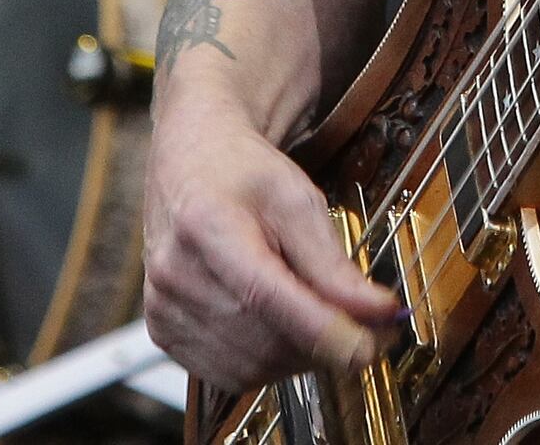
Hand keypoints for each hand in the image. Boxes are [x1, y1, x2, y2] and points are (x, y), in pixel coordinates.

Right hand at [142, 67, 402, 390]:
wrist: (192, 165)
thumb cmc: (243, 176)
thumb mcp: (297, 199)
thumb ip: (332, 262)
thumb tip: (377, 311)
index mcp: (207, 225)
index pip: (264, 294)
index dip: (320, 331)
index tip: (366, 350)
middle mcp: (176, 272)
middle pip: (262, 337)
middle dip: (325, 344)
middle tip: (370, 331)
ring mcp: (164, 307)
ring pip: (250, 366)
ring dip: (300, 359)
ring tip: (325, 326)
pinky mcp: (163, 331)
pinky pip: (227, 374)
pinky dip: (268, 365)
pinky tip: (286, 334)